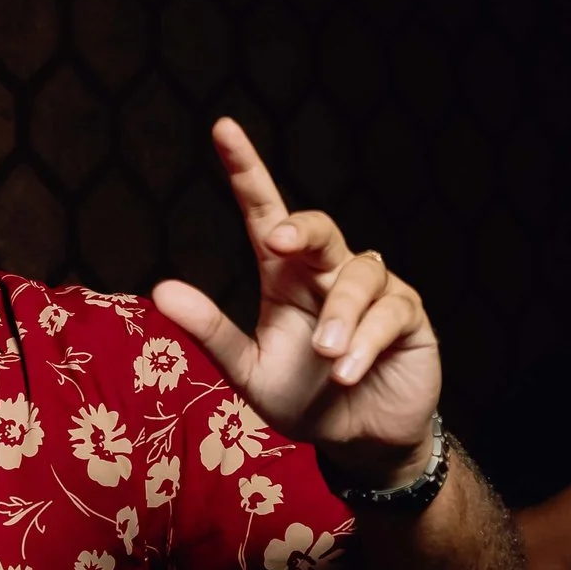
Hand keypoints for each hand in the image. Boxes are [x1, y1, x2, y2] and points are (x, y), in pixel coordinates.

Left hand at [151, 119, 440, 484]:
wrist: (358, 441)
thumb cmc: (303, 400)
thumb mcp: (247, 372)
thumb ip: (210, 332)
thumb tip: (161, 290)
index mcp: (285, 277)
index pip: (264, 212)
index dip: (246, 170)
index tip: (222, 128)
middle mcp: (327, 273)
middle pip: (320, 228)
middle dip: (300, 229)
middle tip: (277, 242)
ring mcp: (374, 290)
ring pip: (359, 273)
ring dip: (339, 317)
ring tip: (326, 360)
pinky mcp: (409, 316)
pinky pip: (390, 311)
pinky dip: (366, 342)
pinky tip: (347, 372)